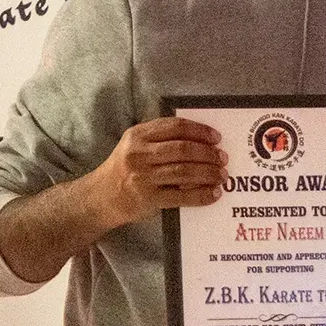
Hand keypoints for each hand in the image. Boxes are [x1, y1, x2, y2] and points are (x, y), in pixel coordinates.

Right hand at [89, 117, 225, 227]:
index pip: (174, 127)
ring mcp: (142, 177)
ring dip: (209, 173)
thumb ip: (161, 139)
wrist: (102, 197)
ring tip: (222, 175)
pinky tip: (213, 194)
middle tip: (223, 158)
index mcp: (137, 136)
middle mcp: (138, 154)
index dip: (200, 131)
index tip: (217, 138)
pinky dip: (201, 195)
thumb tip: (203, 141)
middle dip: (208, 153)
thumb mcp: (136, 146)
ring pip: (184, 171)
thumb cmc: (126, 169)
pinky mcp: (148, 199)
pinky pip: (181, 196)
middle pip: (182, 149)